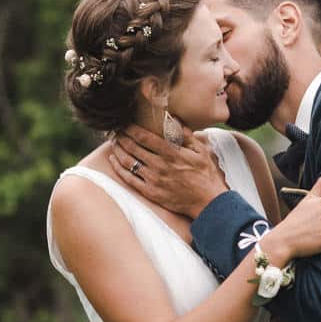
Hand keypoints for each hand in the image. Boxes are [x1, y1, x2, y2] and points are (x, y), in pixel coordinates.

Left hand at [109, 125, 228, 218]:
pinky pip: (129, 179)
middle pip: (133, 147)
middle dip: (122, 136)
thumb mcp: (201, 151)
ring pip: (128, 161)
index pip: (144, 137)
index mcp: (172, 153)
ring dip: (118, 149)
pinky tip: (113, 160)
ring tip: (114, 142)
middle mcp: (160, 166)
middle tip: (116, 130)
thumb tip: (174, 119)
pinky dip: (118, 168)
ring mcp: (154, 180)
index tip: (125, 122)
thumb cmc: (206, 175)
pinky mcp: (150, 192)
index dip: (131, 128)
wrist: (208, 202)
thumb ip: (187, 134)